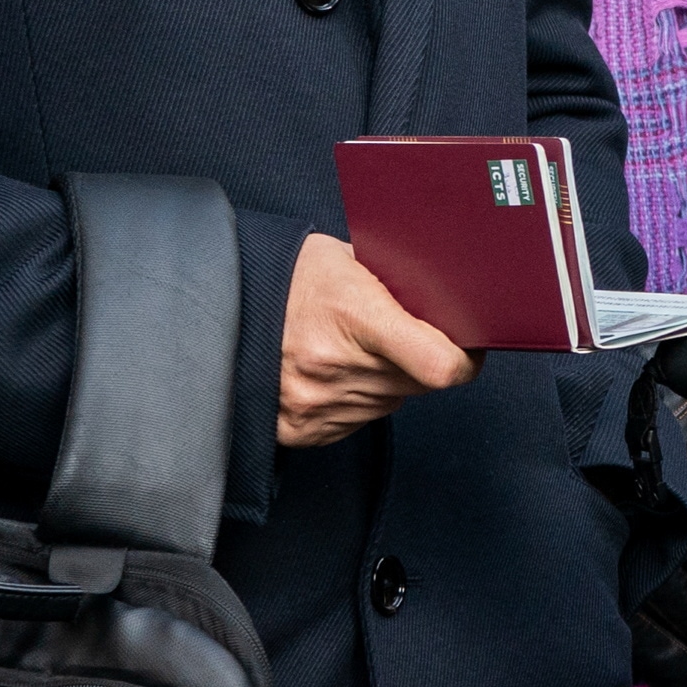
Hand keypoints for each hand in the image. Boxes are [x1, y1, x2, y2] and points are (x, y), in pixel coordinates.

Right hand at [281, 233, 475, 446]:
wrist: (219, 305)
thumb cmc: (287, 275)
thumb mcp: (347, 257)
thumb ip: (398, 279)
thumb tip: (449, 297)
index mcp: (355, 317)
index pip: (439, 364)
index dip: (464, 361)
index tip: (467, 351)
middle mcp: (335, 366)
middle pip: (418, 385)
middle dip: (420, 362)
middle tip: (399, 335)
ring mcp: (316, 403)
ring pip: (388, 402)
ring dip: (386, 380)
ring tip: (353, 347)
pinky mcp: (301, 429)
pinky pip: (356, 422)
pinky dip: (356, 399)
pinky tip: (333, 369)